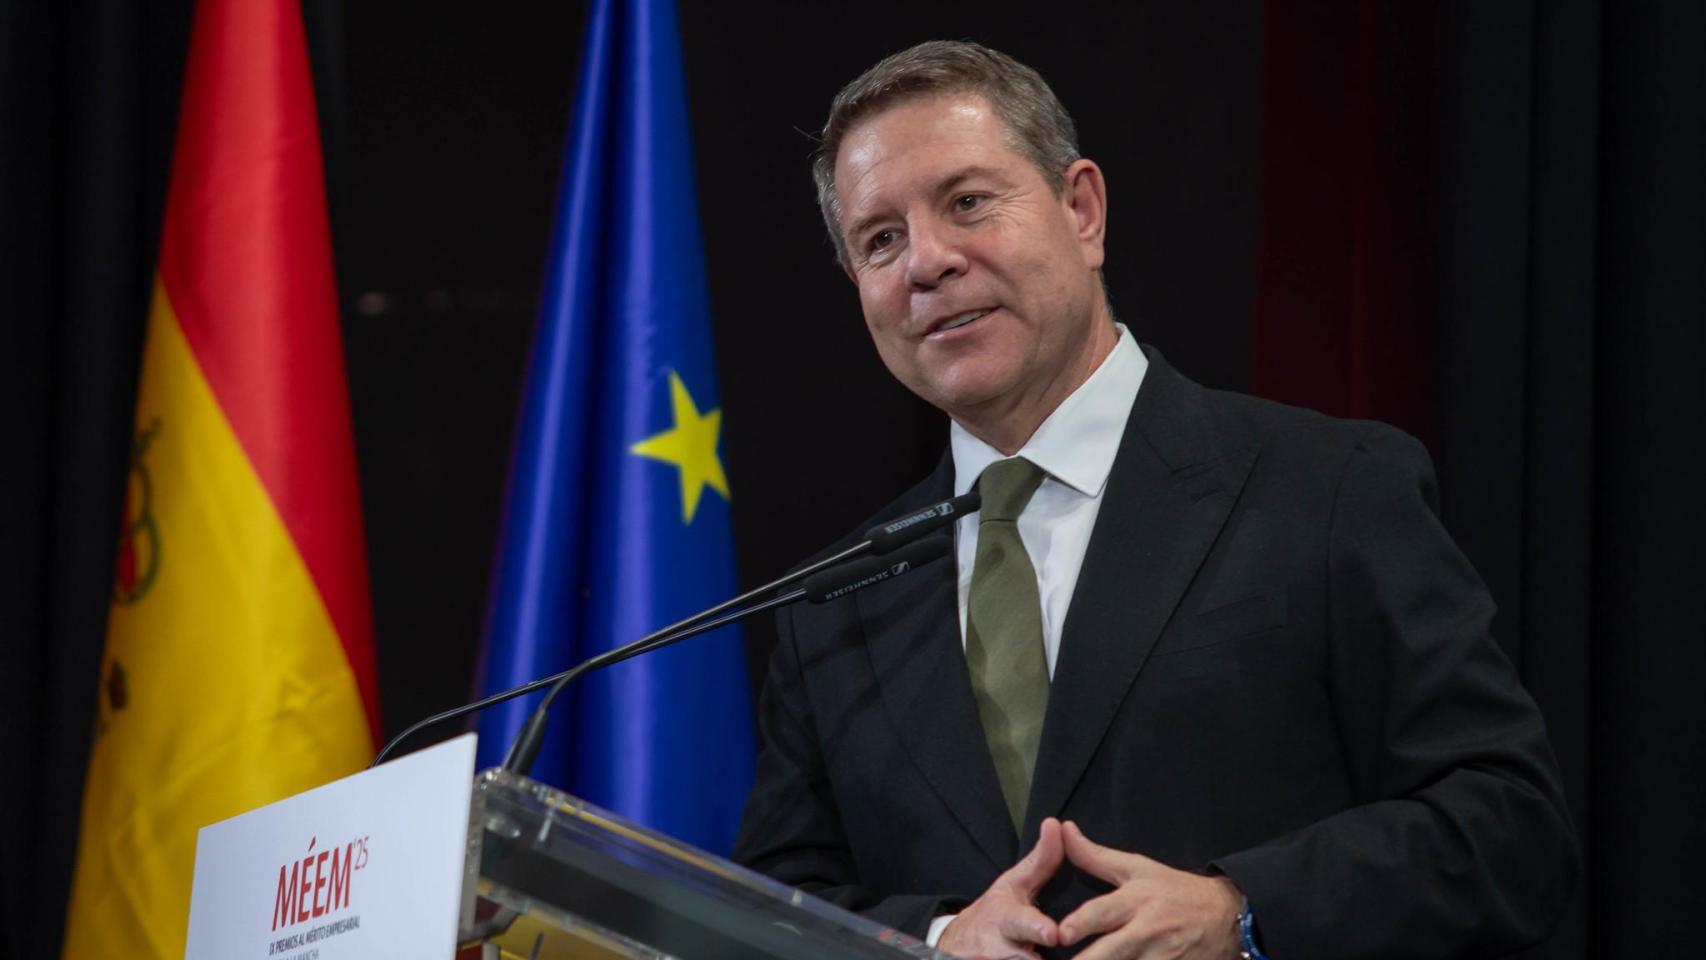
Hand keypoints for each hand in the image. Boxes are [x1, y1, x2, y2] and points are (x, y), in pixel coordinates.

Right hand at [938, 817, 1065, 959]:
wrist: (959, 945)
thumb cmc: (996, 912)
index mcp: (1006, 920)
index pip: (1021, 923)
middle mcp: (998, 949)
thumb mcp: (1015, 885)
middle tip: (1055, 957)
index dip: (1036, 929)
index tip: (1052, 933)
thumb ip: (1041, 861)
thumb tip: (1057, 824)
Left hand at [1056, 821, 1242, 959]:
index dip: (1082, 923)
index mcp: (1136, 900)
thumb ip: (1096, 856)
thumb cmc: (1175, 891)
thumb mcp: (1138, 868)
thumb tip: (1063, 830)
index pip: (1104, 912)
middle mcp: (1147, 931)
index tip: (1062, 933)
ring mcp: (1162, 958)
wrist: (1227, 916)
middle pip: (1112, 952)